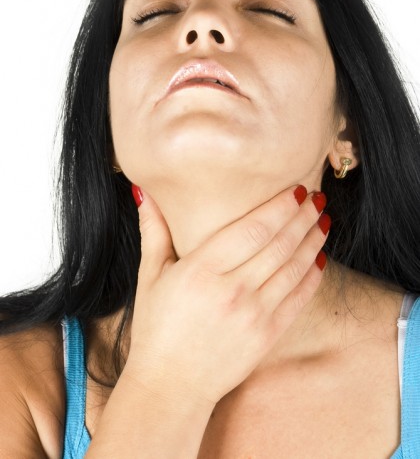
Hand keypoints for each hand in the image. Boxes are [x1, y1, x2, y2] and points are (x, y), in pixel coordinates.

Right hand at [124, 185, 329, 408]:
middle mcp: (232, 290)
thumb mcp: (150, 275)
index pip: (253, 228)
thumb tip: (145, 190)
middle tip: (316, 197)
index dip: (279, 207)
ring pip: (294, 268)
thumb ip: (154, 229)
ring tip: (323, 220)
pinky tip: (320, 257)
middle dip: (303, 217)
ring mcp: (254, 315)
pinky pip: (299, 298)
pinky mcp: (267, 336)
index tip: (295, 189)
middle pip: (279, 244)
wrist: (171, 386)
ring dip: (313, 240)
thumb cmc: (157, 328)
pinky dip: (313, 275)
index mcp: (201, 270)